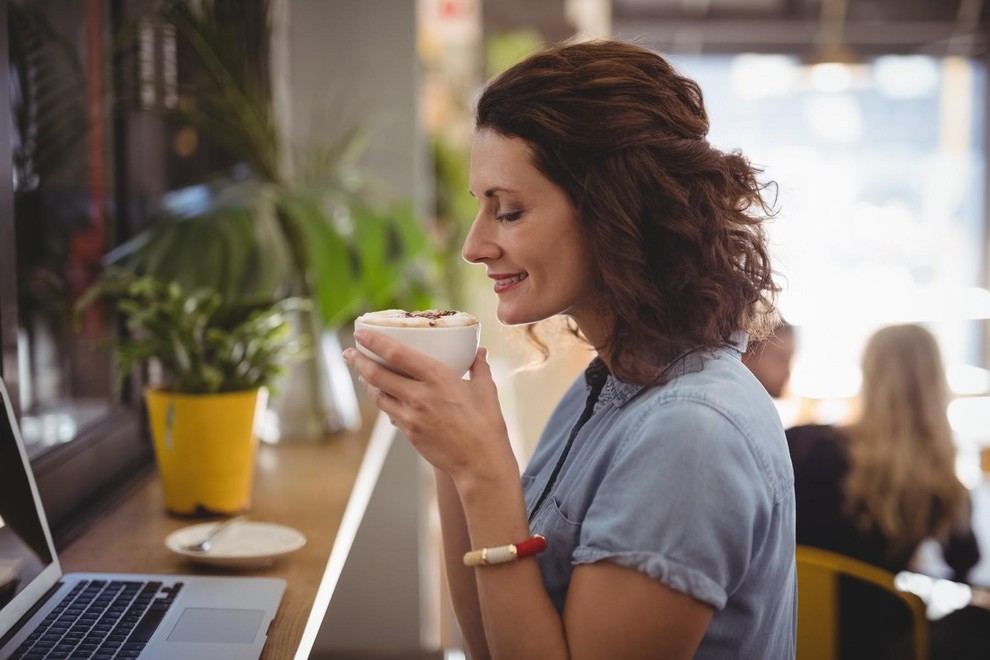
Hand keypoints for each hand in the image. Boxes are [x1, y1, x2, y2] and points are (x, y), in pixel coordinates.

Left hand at [343, 329, 514, 484]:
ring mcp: (411, 416)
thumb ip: (479, 367)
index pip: (397, 354)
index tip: (362, 333)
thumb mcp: (486, 390)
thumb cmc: (487, 425)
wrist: (480, 463)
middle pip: (377, 375)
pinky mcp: (409, 433)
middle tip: (348, 352)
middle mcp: (419, 395)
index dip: (375, 342)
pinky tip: (382, 396)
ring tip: (361, 372)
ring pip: (379, 395)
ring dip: (366, 382)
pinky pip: (390, 413)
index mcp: (438, 378)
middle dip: (359, 361)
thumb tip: (480, 351)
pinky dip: (383, 401)